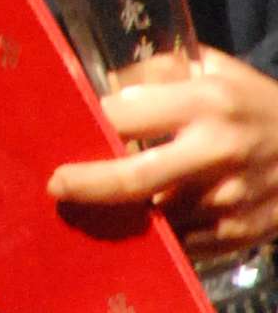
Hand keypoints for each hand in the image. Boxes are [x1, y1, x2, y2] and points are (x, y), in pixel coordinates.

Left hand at [49, 48, 277, 257]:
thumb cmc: (256, 104)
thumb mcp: (214, 69)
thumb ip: (157, 73)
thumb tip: (100, 87)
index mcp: (207, 102)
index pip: (127, 116)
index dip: (89, 124)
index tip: (59, 127)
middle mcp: (216, 153)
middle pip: (133, 179)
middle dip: (86, 185)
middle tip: (56, 185)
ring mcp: (228, 200)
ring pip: (153, 218)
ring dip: (116, 216)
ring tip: (87, 208)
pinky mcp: (236, 235)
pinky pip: (179, 243)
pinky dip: (153, 238)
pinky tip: (133, 228)